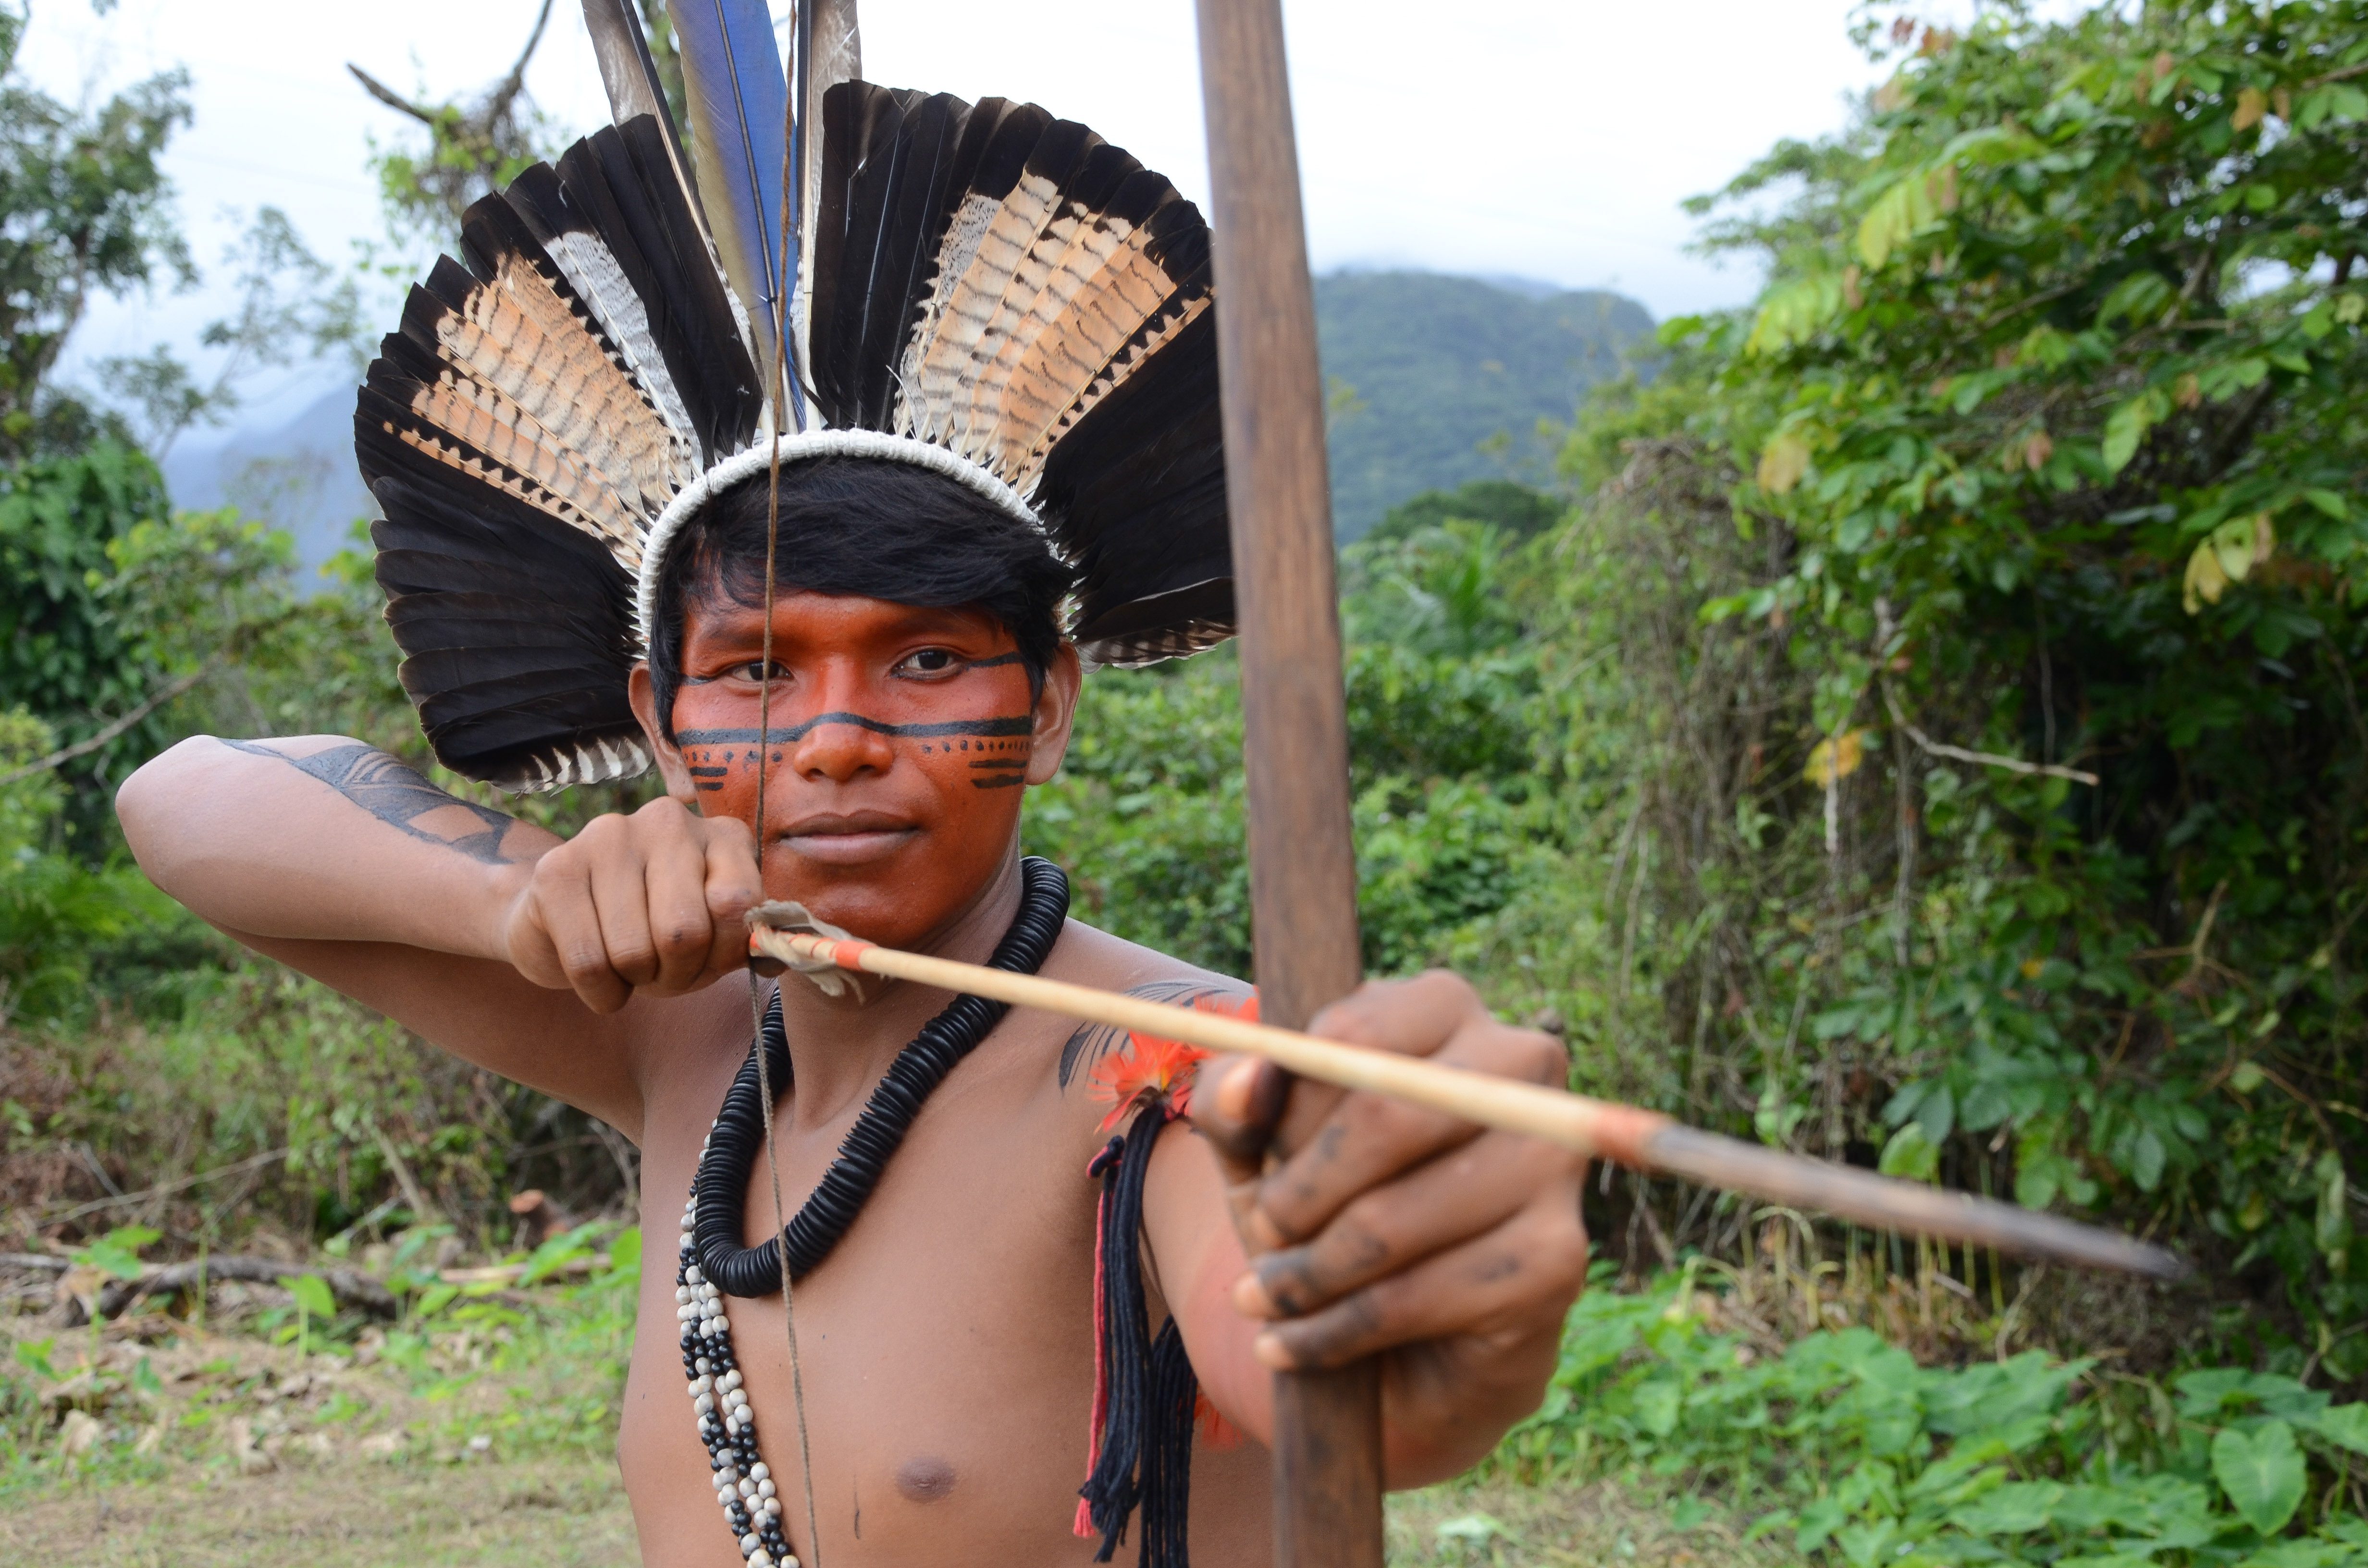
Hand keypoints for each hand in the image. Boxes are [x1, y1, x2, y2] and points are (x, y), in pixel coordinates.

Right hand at [498, 797, 762, 1012]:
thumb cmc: (655, 930)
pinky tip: (602, 980)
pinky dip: (601, 993)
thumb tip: (780, 960)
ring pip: (634, 951)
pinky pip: (589, 963)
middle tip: (666, 975)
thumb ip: (747, 940)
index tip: (713, 964)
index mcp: (721, 835)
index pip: (739, 904)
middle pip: (685, 931)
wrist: (567, 920)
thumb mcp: (714, 935)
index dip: (726, 954)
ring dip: (637, 983)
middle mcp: (668, 821)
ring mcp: (608, 837)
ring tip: (632, 969)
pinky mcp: (556, 870)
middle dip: (678, 975)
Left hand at [1193, 972, 1587, 1477]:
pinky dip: (1331, 1331)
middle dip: (1297, 1193)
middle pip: (1384, 1116)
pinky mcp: (1557, 1257)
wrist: (1402, 1337)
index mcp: (1446, 1008)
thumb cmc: (1327, 1206)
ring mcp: (1550, 1160)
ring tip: (1264, 1295)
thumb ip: (1232, 1099)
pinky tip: (1290, 1344)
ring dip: (1304, 1274)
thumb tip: (1250, 1080)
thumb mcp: (1258, 1147)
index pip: (1353, 1036)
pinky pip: (1417, 1297)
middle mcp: (1520, 1064)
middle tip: (1262, 1232)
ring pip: (1391, 1220)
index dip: (1288, 1110)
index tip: (1259, 1159)